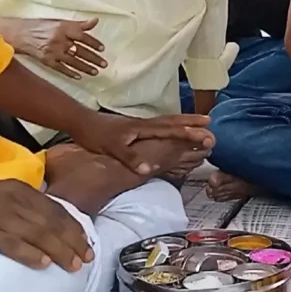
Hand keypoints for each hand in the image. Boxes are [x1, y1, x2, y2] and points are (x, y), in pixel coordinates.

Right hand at [0, 180, 93, 271]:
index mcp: (19, 189)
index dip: (74, 228)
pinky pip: (13, 243)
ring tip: (72, 266)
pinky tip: (43, 264)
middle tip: (86, 259)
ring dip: (59, 251)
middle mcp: (14, 199)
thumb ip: (21, 206)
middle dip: (73, 242)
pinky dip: (30, 254)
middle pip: (53, 222)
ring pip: (39, 234)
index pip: (56, 209)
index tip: (87, 244)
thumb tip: (46, 225)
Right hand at [14, 18, 107, 79]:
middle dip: (94, 58)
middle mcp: (59, 40)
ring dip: (86, 67)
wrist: (19, 34)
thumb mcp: (60, 22)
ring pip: (73, 61)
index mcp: (63, 28)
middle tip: (104, 64)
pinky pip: (61, 69)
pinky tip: (79, 76)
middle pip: (80, 51)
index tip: (102, 49)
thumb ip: (79, 24)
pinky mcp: (47, 61)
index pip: (83, 37)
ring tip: (96, 72)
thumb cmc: (42, 26)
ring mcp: (53, 51)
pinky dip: (71, 73)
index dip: (94, 43)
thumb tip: (96, 21)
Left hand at [70, 113, 214, 175]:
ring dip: (184, 121)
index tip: (206, 133)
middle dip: (192, 122)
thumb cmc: (95, 136)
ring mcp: (140, 124)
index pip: (171, 130)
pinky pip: (160, 124)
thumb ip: (131, 158)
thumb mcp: (112, 149)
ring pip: (167, 121)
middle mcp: (145, 123)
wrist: (80, 122)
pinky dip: (172, 124)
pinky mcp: (135, 126)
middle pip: (173, 121)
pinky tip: (173, 127)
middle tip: (210, 122)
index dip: (189, 132)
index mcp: (143, 128)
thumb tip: (147, 170)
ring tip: (198, 121)